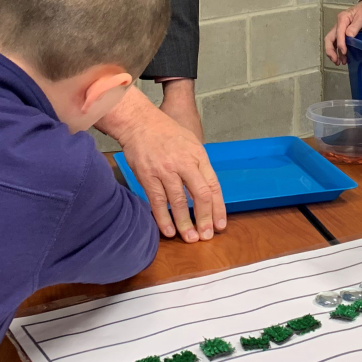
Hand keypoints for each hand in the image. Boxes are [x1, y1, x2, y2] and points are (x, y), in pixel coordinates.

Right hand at [95, 87, 225, 242]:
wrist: (140, 123)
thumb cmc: (167, 133)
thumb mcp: (192, 143)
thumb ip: (200, 166)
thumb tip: (207, 190)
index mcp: (199, 156)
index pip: (213, 186)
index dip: (218, 208)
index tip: (220, 225)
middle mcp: (184, 164)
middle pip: (200, 195)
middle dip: (205, 218)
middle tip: (206, 236)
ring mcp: (165, 170)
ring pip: (178, 202)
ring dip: (185, 223)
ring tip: (190, 238)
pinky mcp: (148, 176)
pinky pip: (157, 201)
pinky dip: (163, 218)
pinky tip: (169, 230)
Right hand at [324, 1, 361, 64]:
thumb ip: (355, 26)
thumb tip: (348, 35)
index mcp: (342, 19)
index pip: (338, 32)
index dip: (340, 43)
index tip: (344, 51)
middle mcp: (339, 25)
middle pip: (330, 39)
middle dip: (330, 51)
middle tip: (335, 60)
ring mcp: (340, 30)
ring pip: (333, 43)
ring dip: (335, 53)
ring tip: (340, 62)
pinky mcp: (344, 35)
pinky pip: (339, 44)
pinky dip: (340, 52)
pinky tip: (344, 58)